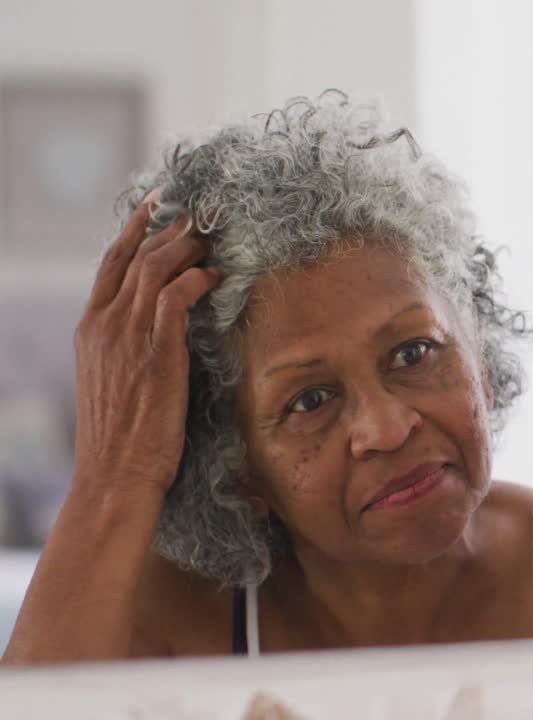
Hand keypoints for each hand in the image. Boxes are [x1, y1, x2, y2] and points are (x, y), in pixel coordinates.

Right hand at [73, 196, 219, 497]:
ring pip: (155, 269)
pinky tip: (215, 276)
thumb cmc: (124, 437)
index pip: (111, 263)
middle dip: (170, 229)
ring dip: (188, 247)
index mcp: (90, 328)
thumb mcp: (117, 379)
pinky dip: (196, 280)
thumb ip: (132, 346)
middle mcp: (104, 325)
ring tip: (213, 236)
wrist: (114, 475)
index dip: (135, 229)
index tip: (156, 205)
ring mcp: (127, 338)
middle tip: (200, 212)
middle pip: (136, 256)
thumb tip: (163, 326)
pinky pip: (175, 299)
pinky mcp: (156, 354)